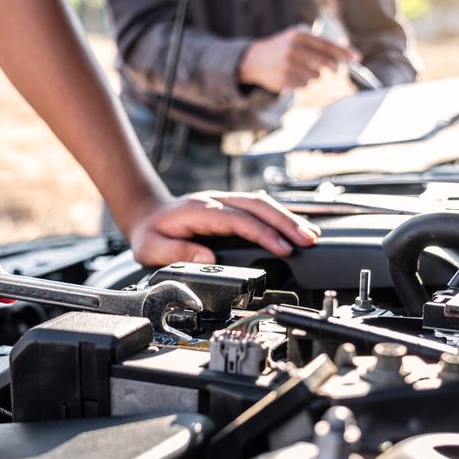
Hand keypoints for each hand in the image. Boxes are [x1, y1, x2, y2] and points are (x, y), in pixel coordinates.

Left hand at [128, 191, 320, 266]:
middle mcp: (216, 201)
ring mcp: (224, 201)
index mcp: (199, 211)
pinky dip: (279, 216)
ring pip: (262, 203)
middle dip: (286, 222)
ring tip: (311, 235)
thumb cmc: (151, 233)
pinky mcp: (230, 206)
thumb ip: (176, 252)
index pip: (239, 220)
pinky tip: (295, 226)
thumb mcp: (152, 248)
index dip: (263, 233)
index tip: (283, 248)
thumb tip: (206, 257)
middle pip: (258, 205)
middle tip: (308, 240)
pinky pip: (259, 207)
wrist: (147, 213)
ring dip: (288, 218)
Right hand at [239, 26, 360, 92]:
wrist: (254, 60)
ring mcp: (288, 66)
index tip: (357, 58)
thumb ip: (316, 45)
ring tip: (302, 70)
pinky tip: (293, 77)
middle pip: (325, 63)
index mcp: (299, 36)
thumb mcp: (296, 38)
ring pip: (315, 77)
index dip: (344, 53)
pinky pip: (304, 85)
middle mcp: (294, 50)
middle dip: (333, 68)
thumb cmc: (281, 48)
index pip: (327, 45)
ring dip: (314, 76)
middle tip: (336, 70)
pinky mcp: (284, 80)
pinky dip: (303, 83)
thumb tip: (341, 58)